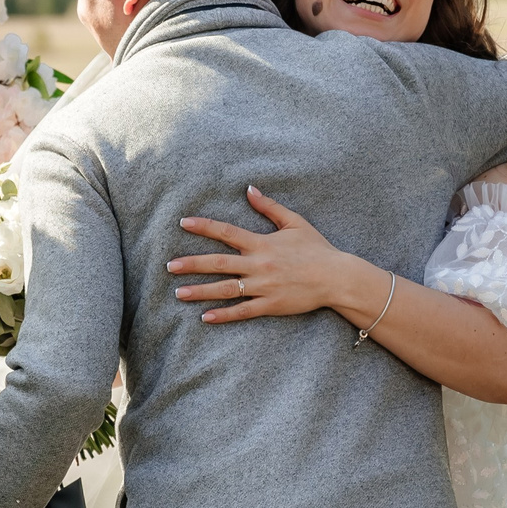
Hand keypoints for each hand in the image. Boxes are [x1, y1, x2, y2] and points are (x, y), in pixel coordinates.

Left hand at [168, 187, 364, 323]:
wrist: (337, 277)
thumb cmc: (317, 248)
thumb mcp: (295, 222)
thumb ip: (270, 207)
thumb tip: (249, 189)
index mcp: (262, 243)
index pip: (227, 232)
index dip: (204, 227)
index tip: (183, 223)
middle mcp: (259, 264)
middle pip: (219, 263)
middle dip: (192, 264)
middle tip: (169, 266)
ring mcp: (264, 286)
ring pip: (226, 289)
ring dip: (201, 291)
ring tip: (179, 293)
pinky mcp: (271, 305)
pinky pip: (243, 311)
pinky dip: (224, 315)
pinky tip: (205, 317)